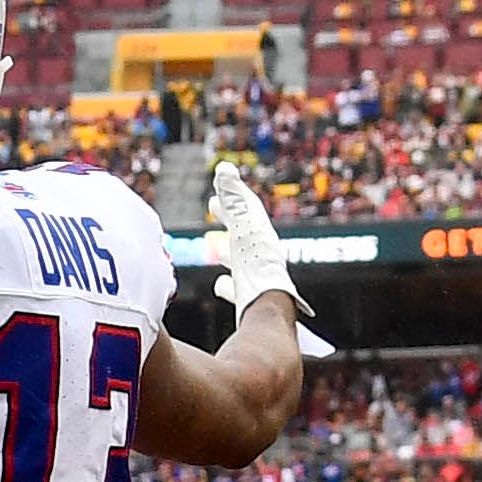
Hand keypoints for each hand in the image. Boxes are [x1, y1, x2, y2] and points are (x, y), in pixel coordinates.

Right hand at [202, 161, 300, 322]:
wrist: (269, 313)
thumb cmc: (257, 270)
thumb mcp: (244, 230)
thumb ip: (234, 200)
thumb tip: (224, 168)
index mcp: (260, 238)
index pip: (247, 210)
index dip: (232, 195)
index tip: (220, 184)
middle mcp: (262, 256)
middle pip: (244, 230)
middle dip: (229, 217)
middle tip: (212, 205)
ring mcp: (258, 279)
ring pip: (242, 260)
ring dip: (229, 252)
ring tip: (217, 250)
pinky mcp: (252, 301)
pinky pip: (238, 289)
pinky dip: (228, 284)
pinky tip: (220, 286)